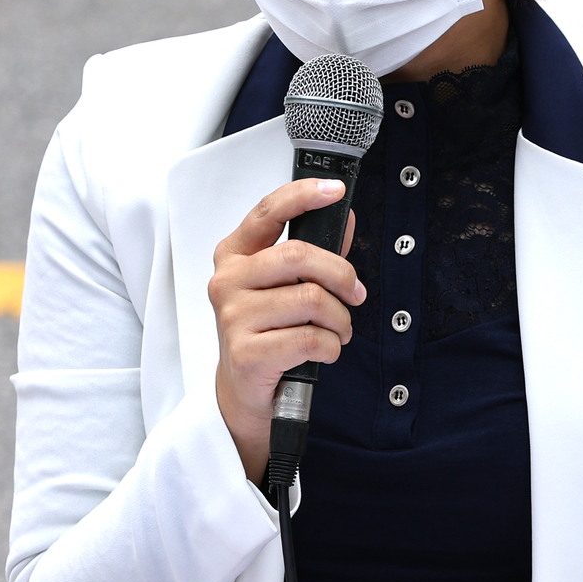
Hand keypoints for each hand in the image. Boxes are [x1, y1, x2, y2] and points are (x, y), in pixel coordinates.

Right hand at [209, 179, 364, 483]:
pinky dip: (331, 346)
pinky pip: (310, 338)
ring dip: (341, 320)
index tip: (335, 191)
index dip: (303, 196)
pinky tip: (326, 351)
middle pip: (299, 256)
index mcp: (235, 255)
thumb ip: (316, 251)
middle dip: (341, 275)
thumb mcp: (286, 286)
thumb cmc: (268, 330)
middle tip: (355, 294)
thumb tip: (346, 216)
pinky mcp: (246, 352)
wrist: (245, 390)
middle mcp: (227, 281)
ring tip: (339, 331)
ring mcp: (233, 317)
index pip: (268, 211)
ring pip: (312, 300)